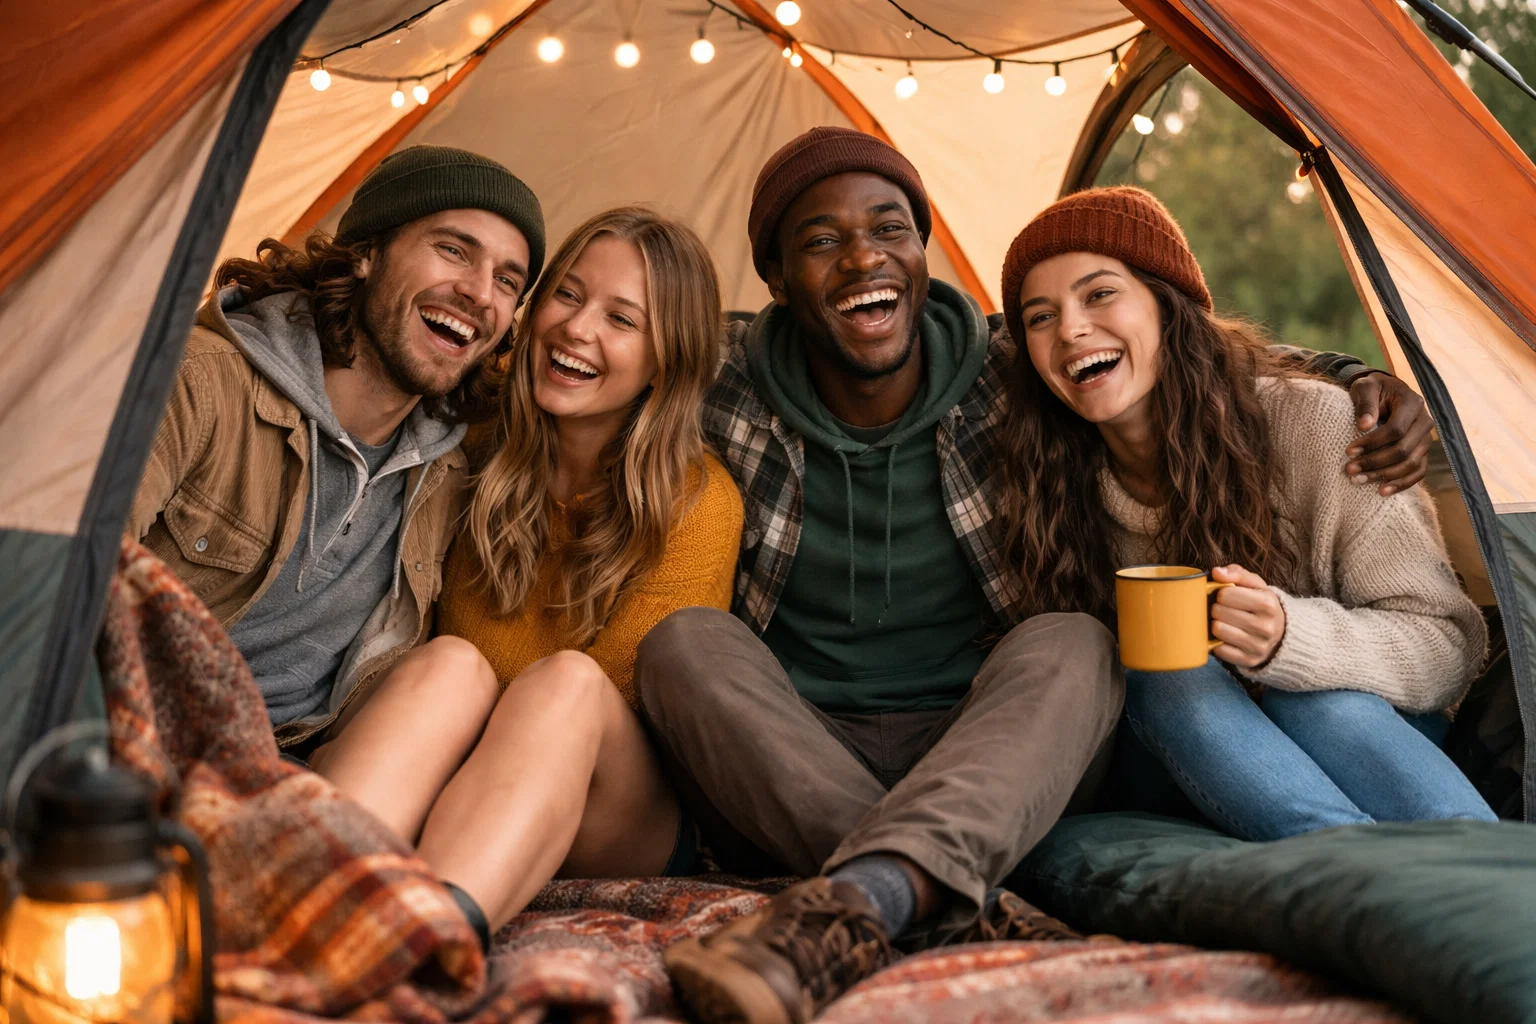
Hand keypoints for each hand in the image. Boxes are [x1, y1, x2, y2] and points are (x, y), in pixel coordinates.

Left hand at [1210, 564, 1286, 668]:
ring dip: (1216, 625)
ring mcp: (1258, 646)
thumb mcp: (1256, 585)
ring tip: (1225, 622)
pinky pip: (1219, 650)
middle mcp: (1265, 626)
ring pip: (1217, 630)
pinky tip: (1227, 637)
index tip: (1227, 596)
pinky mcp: (1249, 661)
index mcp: (1268, 603)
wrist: (1282, 634)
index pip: (1225, 593)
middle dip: (1217, 608)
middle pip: (1218, 611)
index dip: (1221, 593)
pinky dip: (1218, 642)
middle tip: (1225, 610)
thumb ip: (1237, 573)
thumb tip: (1216, 572)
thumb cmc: (1262, 605)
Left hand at [1346, 372, 1432, 495]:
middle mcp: (1425, 422)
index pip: (1396, 429)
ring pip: (1411, 464)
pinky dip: (1402, 484)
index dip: (1372, 443)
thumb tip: (1364, 426)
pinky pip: (1418, 472)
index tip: (1348, 451)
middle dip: (1375, 462)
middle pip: (1404, 450)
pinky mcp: (1422, 452)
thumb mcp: (1365, 387)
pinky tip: (1381, 491)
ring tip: (1358, 481)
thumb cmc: (1371, 389)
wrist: (1383, 392)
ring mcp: (1426, 439)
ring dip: (1384, 476)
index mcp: (1412, 403)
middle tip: (1349, 470)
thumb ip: (1365, 402)